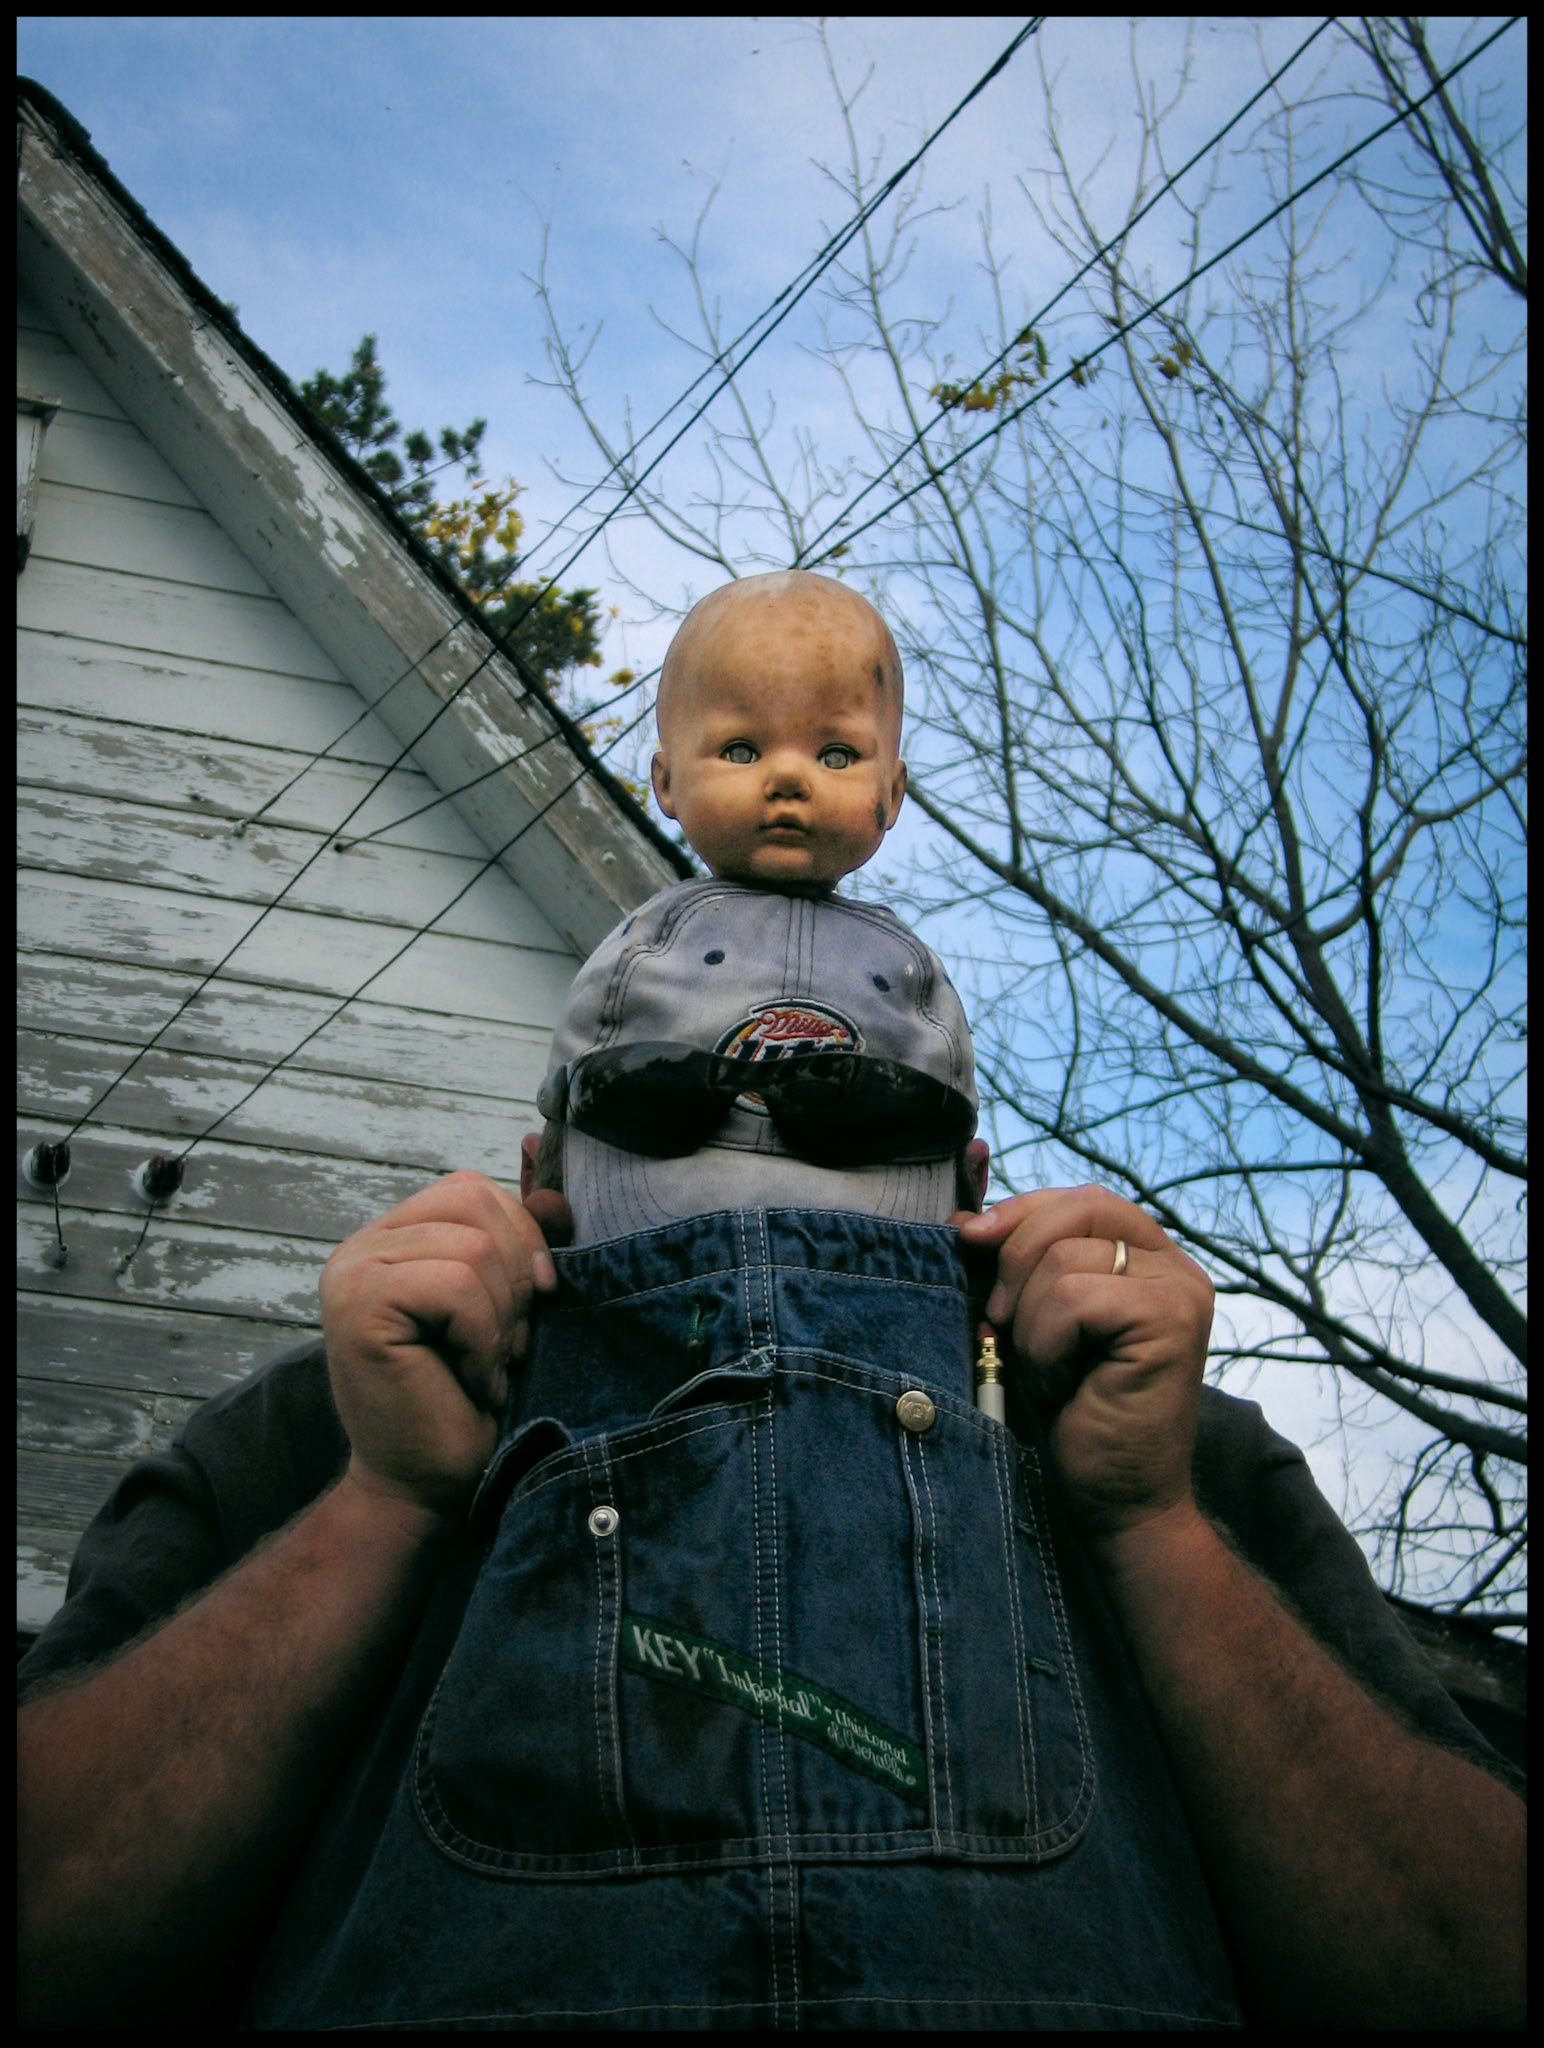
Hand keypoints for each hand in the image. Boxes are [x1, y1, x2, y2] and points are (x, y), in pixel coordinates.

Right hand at [319, 1170, 564, 1520]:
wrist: (425, 1486)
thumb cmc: (468, 1400)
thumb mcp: (509, 1304)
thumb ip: (521, 1239)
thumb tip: (552, 1179)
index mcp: (395, 1237)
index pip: (473, 1190)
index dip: (522, 1238)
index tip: (533, 1303)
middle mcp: (363, 1246)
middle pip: (475, 1203)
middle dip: (515, 1277)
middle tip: (504, 1345)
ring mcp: (353, 1272)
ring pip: (473, 1248)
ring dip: (500, 1319)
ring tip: (485, 1366)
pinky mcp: (357, 1305)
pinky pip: (456, 1287)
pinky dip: (482, 1339)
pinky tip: (471, 1380)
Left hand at [952, 1185, 1213, 1544]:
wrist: (1115, 1502)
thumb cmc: (1069, 1414)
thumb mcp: (1033, 1321)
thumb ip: (1017, 1265)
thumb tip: (964, 1217)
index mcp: (1149, 1258)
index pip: (1081, 1200)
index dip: (1020, 1211)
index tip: (967, 1238)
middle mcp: (1176, 1267)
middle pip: (1077, 1210)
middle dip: (1016, 1259)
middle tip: (1001, 1322)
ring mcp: (1181, 1291)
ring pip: (1064, 1259)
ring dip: (1030, 1322)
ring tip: (1049, 1371)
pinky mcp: (1173, 1321)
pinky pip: (1073, 1299)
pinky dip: (1046, 1344)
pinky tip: (1063, 1385)